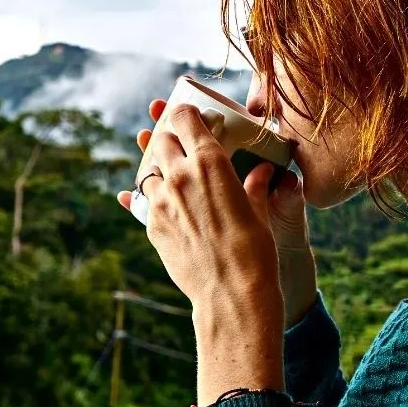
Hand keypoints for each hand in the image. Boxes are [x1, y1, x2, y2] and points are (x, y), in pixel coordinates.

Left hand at [119, 99, 317, 326]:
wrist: (230, 293)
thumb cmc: (255, 250)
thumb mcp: (259, 211)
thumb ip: (253, 186)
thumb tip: (262, 172)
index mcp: (210, 161)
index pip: (184, 117)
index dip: (184, 113)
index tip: (189, 117)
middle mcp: (180, 174)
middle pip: (160, 140)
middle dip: (170, 141)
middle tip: (183, 151)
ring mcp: (160, 200)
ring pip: (148, 171)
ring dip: (160, 173)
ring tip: (176, 184)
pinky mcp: (151, 224)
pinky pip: (145, 203)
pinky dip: (155, 201)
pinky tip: (169, 209)